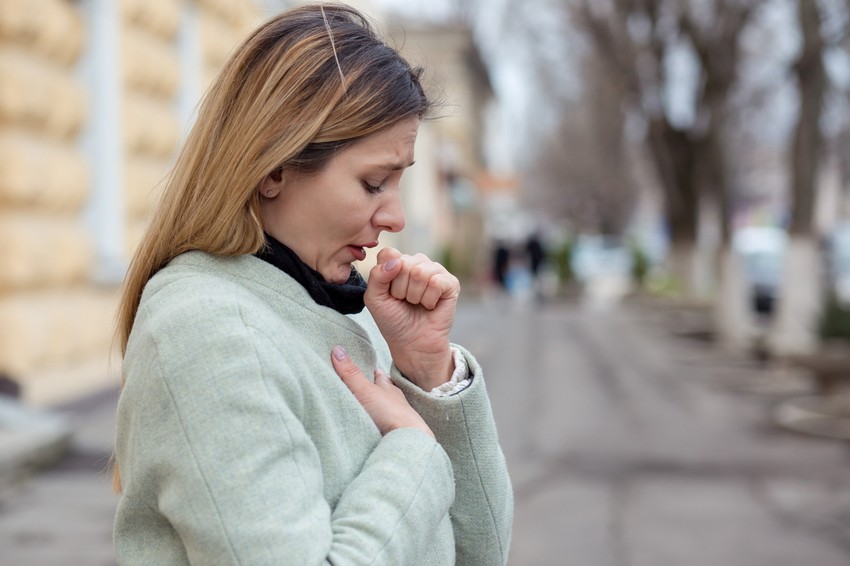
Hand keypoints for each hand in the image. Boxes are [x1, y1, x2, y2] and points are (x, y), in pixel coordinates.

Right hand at [332, 345, 433, 438]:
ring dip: (374, 409)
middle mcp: (393, 401)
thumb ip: (351, 373)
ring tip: (363, 408)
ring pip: (382, 410)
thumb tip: (337, 349)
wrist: (407, 439)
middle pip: (381, 393)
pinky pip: (381, 426)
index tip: (365, 368)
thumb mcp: (366, 390)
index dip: (372, 372)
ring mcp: (394, 418)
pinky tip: (370, 427)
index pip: (379, 376)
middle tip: (360, 387)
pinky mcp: (392, 433)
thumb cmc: (390, 412)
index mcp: (388, 387)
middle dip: (372, 390)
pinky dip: (375, 424)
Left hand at [365, 248, 459, 390]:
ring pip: (420, 272)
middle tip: (405, 301)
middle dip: (400, 289)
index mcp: (398, 262)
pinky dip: (429, 300)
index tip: (389, 293)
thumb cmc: (393, 320)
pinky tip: (430, 305)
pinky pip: (436, 282)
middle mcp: (417, 262)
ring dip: (415, 296)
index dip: (386, 277)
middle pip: (404, 263)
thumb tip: (397, 261)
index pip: (389, 254)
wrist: (412, 343)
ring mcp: (435, 271)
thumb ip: (377, 276)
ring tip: (417, 303)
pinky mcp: (451, 283)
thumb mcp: (374, 298)